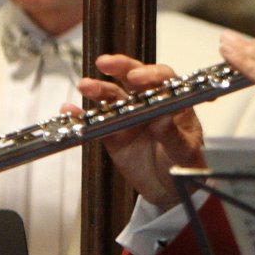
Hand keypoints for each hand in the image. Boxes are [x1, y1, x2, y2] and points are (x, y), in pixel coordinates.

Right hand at [74, 54, 205, 206]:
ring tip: (85, 86)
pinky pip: (96, 123)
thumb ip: (173, 134)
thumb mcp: (184, 151)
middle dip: (119, 67)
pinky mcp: (113, 134)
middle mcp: (149, 104)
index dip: (150, 73)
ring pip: (112, 97)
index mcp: (172, 102)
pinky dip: (82, 116)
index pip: (163, 79)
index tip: (136, 77)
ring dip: (98, 89)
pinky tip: (70, 110)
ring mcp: (129, 117)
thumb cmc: (184, 165)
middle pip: (133, 78)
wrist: (169, 190)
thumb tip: (162, 117)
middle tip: (105, 63)